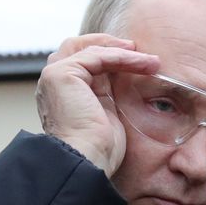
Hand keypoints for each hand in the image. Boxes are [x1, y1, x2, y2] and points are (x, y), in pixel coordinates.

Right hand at [35, 34, 158, 175]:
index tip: (137, 59)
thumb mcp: (107, 113)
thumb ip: (108, 93)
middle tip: (139, 51)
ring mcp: (55, 76)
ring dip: (125, 53)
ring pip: (92, 49)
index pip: (83, 60)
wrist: (87, 159)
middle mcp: (54, 81)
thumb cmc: (100, 148)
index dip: (109, 55)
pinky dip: (122, 57)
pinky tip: (142, 63)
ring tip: (152, 61)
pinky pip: (97, 56)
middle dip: (111, 45)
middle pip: (80, 46)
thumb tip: (129, 77)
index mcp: (64, 92)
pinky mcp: (62, 74)